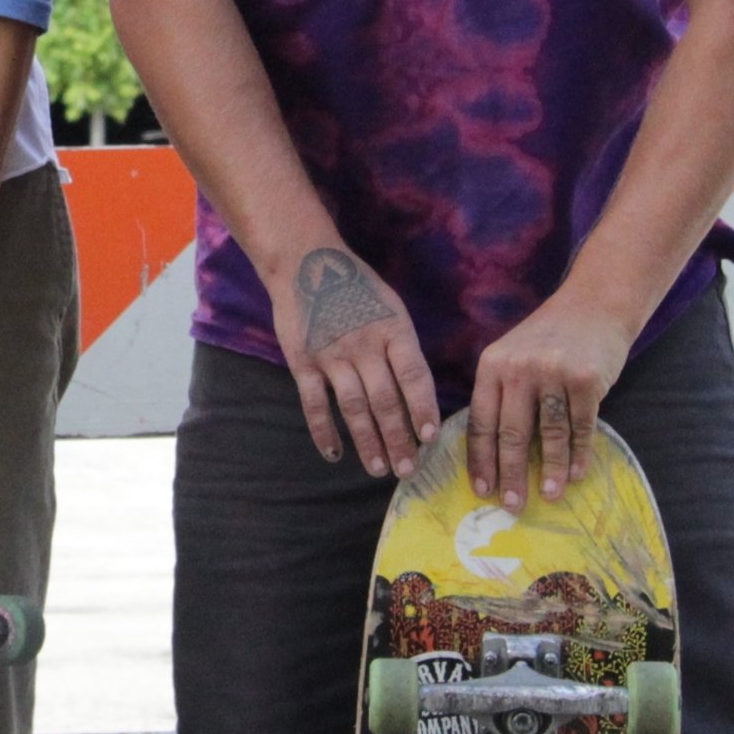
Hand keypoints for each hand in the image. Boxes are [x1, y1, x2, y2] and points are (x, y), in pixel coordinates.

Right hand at [268, 245, 440, 479]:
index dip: (423, 408)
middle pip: (385, 400)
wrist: (306, 264)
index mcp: (393, 330)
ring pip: (353, 408)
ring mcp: (332, 356)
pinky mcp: (303, 362)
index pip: (414, 376)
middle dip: (398, 438)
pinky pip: (314, 404)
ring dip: (367, 442)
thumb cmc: (358, 287)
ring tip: (378, 468)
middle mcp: (364, 346)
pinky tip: (334, 453)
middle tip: (407, 469)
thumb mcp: (392, 307)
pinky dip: (323, 432)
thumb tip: (419, 393)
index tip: (430, 437)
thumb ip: (403, 346)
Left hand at [467, 291, 638, 507]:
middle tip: (511, 505)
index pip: (480, 421)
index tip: (481, 490)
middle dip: (510, 474)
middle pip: (511, 433)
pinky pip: (581, 426)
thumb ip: (500, 395)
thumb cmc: (548, 339)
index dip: (480, 460)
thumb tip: (492, 455)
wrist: (594, 306)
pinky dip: (579, 454)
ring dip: (549, 470)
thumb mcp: (512, 356)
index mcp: (492, 365)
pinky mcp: (587, 379)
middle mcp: (519, 368)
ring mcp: (554, 372)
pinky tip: (576, 474)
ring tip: (548, 496)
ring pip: (548, 434)